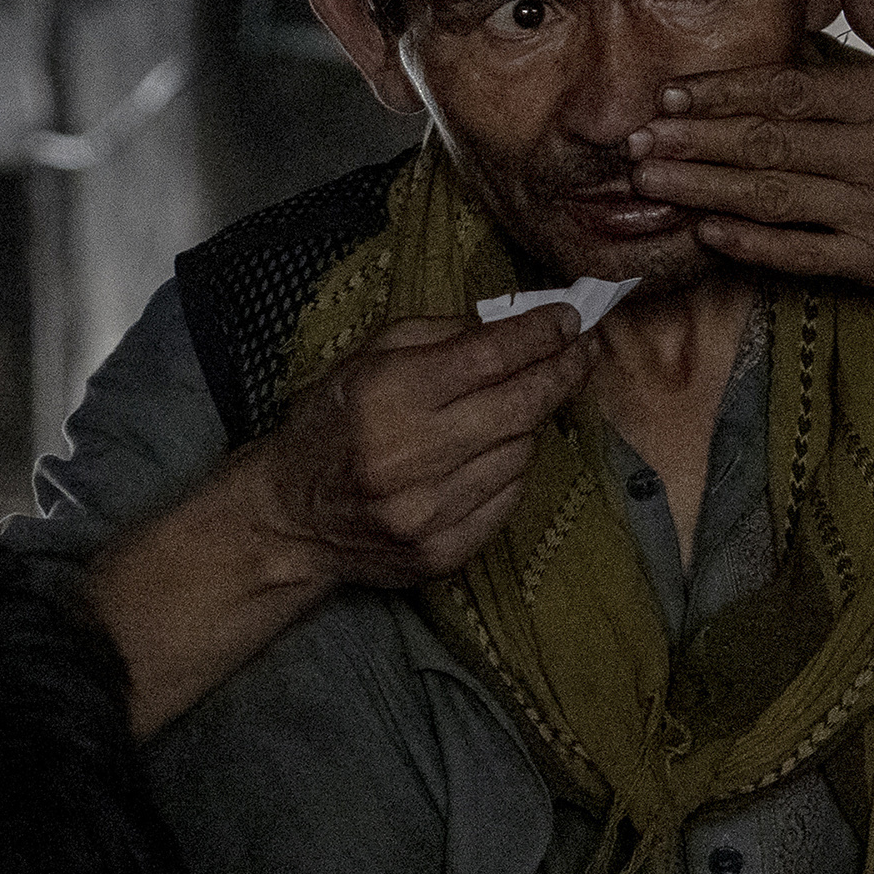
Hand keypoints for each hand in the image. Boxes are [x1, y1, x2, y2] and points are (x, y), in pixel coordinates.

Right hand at [244, 308, 596, 582]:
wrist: (291, 518)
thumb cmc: (330, 426)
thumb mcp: (367, 359)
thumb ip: (441, 337)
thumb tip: (519, 325)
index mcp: (389, 395)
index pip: (491, 356)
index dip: (541, 334)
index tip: (569, 320)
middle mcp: (411, 456)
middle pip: (521, 405)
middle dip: (562, 372)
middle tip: (582, 352)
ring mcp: (429, 512)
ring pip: (521, 453)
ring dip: (528, 425)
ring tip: (512, 410)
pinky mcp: (442, 553)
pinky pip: (508, 499)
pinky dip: (510, 471)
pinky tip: (491, 456)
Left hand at [623, 0, 873, 305]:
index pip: (787, 93)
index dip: (721, 94)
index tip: (673, 93)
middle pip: (763, 146)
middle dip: (691, 143)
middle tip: (633, 141)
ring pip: (771, 201)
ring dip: (702, 192)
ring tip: (648, 184)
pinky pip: (805, 255)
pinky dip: (754, 246)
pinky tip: (711, 235)